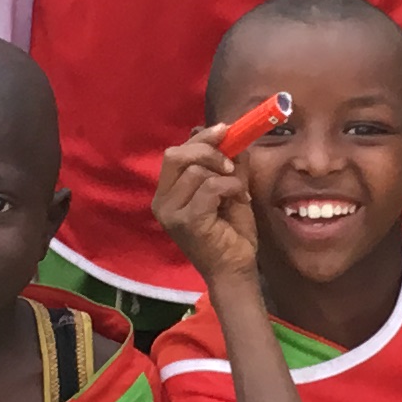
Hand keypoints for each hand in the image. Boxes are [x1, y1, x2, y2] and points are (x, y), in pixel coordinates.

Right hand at [152, 130, 258, 286]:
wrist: (235, 271)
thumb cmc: (231, 234)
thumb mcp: (230, 190)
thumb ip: (228, 165)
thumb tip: (234, 136)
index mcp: (167, 193)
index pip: (175, 154)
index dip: (200, 139)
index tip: (225, 130)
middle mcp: (162, 202)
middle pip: (176, 155)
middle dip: (207, 149)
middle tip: (230, 162)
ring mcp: (171, 213)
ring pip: (196, 171)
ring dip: (226, 175)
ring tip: (239, 191)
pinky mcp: (186, 221)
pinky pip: (210, 187)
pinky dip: (230, 187)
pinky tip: (240, 199)